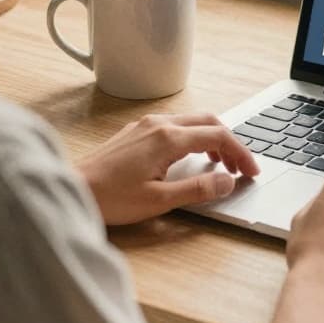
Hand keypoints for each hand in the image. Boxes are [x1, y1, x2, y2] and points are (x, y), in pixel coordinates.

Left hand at [78, 112, 259, 225]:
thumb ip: (197, 189)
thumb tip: (228, 182)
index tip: (251, 172)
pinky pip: (174, 126)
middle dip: (229, 143)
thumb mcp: (159, 200)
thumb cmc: (110, 198)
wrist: (72, 188)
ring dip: (211, 139)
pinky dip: (193, 137)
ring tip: (219, 165)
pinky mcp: (135, 131)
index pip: (218, 136)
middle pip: (208, 122)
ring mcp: (146, 125)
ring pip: (191, 122)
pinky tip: (190, 158)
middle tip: (239, 168)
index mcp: (168, 138)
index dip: (241, 153)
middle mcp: (159, 124)